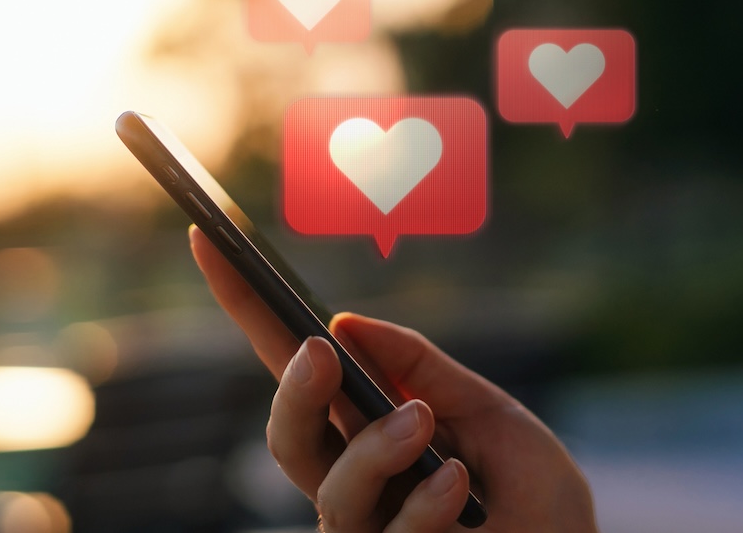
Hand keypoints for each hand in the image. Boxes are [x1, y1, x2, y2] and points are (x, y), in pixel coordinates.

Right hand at [189, 226, 597, 531]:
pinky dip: (423, 504)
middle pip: (288, 437)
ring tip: (420, 422)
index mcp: (365, 427)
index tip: (212, 239)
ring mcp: (368, 530)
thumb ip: (421, 368)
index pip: (294, 365)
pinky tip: (458, 481)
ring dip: (372, 449)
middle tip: (319, 353)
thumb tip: (345, 323)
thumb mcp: (487, 409)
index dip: (249, 307)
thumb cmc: (530, 490)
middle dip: (293, 391)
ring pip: (331, 490)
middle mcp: (354, 479)